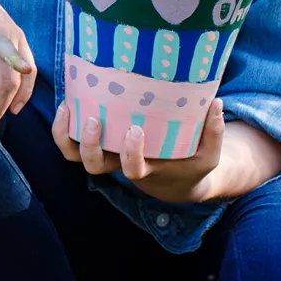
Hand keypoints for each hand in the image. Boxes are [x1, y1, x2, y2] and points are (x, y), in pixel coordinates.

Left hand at [0, 0, 33, 143]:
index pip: (4, 47)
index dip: (15, 59)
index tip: (24, 71)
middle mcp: (7, 33)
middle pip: (11, 77)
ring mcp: (16, 37)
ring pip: (24, 77)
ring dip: (13, 103)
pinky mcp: (18, 40)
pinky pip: (27, 69)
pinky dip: (22, 89)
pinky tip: (12, 107)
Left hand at [53, 97, 224, 203]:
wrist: (174, 178)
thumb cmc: (191, 163)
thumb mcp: (208, 154)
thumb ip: (214, 132)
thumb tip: (217, 102)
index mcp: (146, 169)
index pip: (132, 170)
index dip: (130, 154)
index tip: (135, 130)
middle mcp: (119, 164)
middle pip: (93, 166)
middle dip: (89, 145)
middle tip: (95, 120)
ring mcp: (105, 154)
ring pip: (75, 156)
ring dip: (66, 135)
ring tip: (69, 106)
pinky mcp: (98, 142)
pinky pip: (70, 141)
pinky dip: (63, 127)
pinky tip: (67, 101)